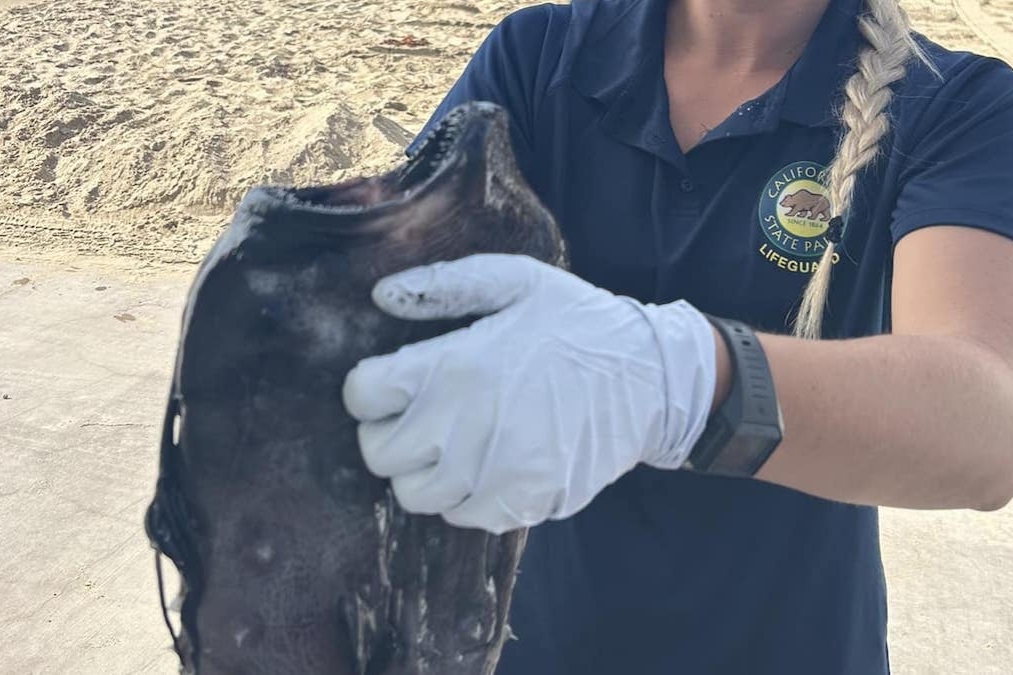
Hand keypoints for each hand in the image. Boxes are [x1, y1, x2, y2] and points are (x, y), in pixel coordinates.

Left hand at [342, 253, 718, 533]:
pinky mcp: (522, 502)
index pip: (361, 395)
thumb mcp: (517, 280)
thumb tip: (380, 296)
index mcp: (454, 365)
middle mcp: (464, 424)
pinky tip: (486, 466)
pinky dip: (463, 497)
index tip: (390, 383)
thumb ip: (445, 285)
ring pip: (412, 493)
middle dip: (387, 433)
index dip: (368, 388)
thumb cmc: (578, 322)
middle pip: (377, 453)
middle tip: (418, 417)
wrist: (651, 378)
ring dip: (422, 470)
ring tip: (451, 444)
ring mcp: (493, 471)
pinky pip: (461, 516)